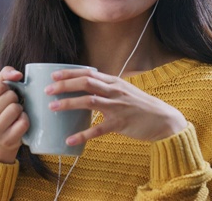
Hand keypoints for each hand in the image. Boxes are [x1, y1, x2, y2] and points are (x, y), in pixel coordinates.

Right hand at [0, 66, 28, 162]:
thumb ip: (4, 75)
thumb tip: (18, 74)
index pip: (0, 86)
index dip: (7, 87)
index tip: (3, 95)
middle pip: (10, 96)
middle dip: (13, 98)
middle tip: (8, 106)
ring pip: (16, 108)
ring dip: (19, 109)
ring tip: (13, 114)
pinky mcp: (8, 141)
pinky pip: (23, 122)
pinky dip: (24, 119)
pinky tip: (17, 123)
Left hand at [45, 68, 187, 145]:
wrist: (164, 120)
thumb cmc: (141, 106)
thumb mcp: (125, 91)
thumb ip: (107, 88)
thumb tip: (87, 87)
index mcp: (114, 82)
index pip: (88, 73)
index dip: (70, 73)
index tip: (54, 75)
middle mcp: (114, 91)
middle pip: (86, 83)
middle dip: (65, 85)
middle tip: (48, 90)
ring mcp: (118, 107)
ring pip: (89, 102)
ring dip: (69, 104)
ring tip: (53, 108)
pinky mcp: (121, 124)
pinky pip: (98, 129)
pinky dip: (83, 135)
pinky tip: (70, 139)